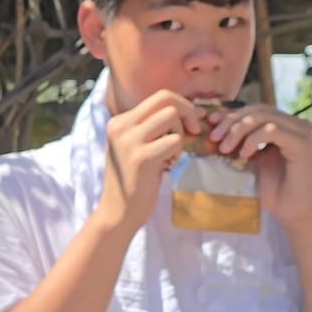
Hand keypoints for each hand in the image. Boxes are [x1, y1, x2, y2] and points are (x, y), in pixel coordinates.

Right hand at [100, 91, 200, 236]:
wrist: (117, 214)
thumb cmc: (133, 182)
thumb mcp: (134, 148)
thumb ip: (150, 128)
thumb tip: (187, 109)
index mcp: (118, 122)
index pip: (158, 97)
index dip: (181, 105)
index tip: (191, 123)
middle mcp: (121, 126)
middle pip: (165, 98)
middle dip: (187, 112)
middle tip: (194, 131)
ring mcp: (129, 141)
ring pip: (171, 116)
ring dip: (180, 135)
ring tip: (170, 155)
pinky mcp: (141, 157)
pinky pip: (175, 141)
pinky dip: (177, 153)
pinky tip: (166, 167)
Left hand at [206, 104, 311, 227]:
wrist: (292, 212)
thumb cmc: (272, 191)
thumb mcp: (249, 162)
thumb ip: (238, 144)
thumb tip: (213, 131)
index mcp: (282, 126)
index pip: (253, 110)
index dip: (230, 114)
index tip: (210, 122)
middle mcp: (293, 124)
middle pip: (257, 110)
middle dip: (231, 121)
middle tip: (214, 138)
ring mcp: (300, 131)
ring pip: (264, 117)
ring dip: (239, 130)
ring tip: (225, 149)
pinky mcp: (302, 143)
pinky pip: (273, 130)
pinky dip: (254, 139)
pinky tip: (244, 154)